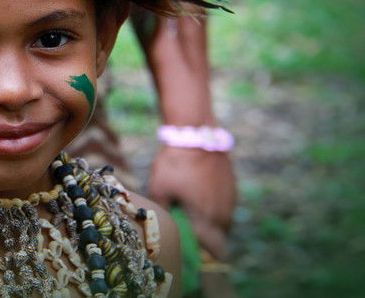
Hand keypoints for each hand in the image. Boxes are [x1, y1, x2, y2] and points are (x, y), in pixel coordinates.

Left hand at [148, 145, 235, 259]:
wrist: (195, 134)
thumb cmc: (175, 164)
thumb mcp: (159, 190)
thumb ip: (160, 212)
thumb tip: (158, 226)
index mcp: (207, 220)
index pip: (217, 251)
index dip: (206, 255)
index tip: (195, 252)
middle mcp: (223, 213)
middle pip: (218, 237)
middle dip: (205, 237)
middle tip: (187, 227)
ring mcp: (230, 199)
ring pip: (222, 220)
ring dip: (209, 220)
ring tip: (190, 206)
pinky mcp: (232, 186)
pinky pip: (224, 204)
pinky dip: (213, 204)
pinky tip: (198, 192)